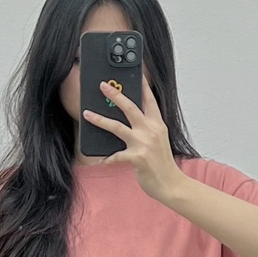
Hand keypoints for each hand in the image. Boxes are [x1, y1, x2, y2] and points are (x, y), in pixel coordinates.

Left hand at [81, 74, 185, 201]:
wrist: (170, 184)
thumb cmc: (161, 163)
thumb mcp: (158, 140)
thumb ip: (147, 128)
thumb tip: (129, 120)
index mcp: (158, 124)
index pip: (149, 100)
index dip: (141, 86)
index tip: (134, 72)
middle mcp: (152, 130)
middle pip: (130, 107)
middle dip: (115, 94)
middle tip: (103, 85)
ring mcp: (144, 143)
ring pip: (117, 127)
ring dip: (100, 120)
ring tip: (87, 115)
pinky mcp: (137, 157)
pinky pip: (115, 156)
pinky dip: (107, 158)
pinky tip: (100, 160)